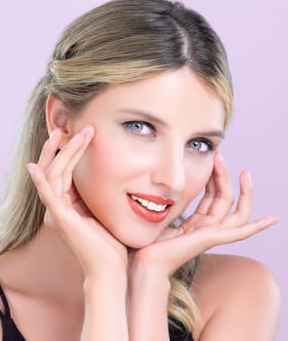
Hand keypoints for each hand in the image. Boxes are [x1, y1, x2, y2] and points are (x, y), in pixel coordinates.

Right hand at [27, 126, 127, 277]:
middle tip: (77, 128)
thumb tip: (104, 176)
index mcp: (67, 205)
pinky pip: (47, 196)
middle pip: (55, 169)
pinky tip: (34, 165)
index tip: (79, 134)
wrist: (110, 268)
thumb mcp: (101, 211)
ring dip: (64, 153)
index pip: (62, 171)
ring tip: (77, 134)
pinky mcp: (62, 219)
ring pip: (54, 175)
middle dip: (65, 146)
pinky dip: (40, 180)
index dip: (67, 152)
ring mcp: (58, 212)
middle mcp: (58, 207)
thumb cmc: (109, 243)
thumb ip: (94, 196)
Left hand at [129, 152, 278, 277]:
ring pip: (234, 210)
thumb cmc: (149, 241)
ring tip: (244, 173)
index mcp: (196, 223)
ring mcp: (211, 234)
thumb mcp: (161, 216)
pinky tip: (272, 218)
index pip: (212, 196)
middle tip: (220, 157)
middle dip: (224, 176)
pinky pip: (239, 232)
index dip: (214, 178)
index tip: (212, 160)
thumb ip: (169, 204)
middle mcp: (207, 228)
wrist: (146, 259)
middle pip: (224, 199)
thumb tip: (159, 186)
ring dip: (242, 191)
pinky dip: (256, 226)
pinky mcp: (212, 240)